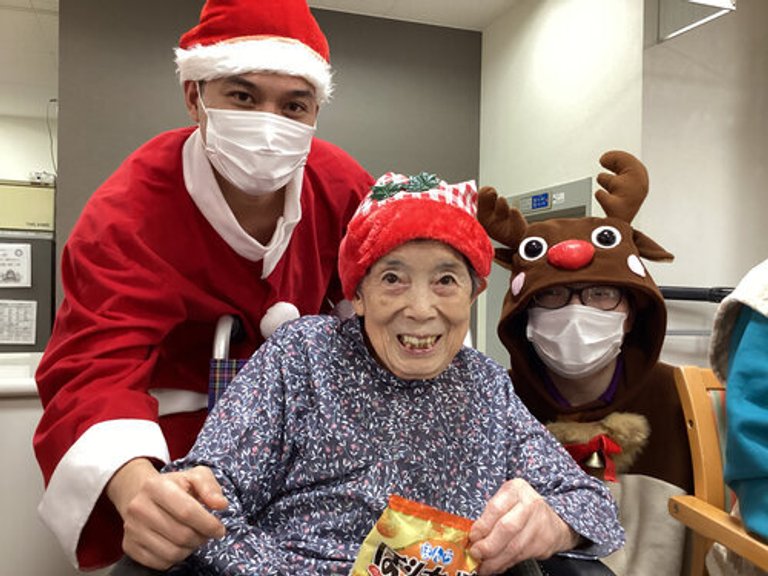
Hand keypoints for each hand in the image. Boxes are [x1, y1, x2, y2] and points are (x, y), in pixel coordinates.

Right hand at [106, 458, 227, 569]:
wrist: (141, 495)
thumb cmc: (174, 486)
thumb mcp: (195, 476)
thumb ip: (210, 487)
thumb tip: (221, 504)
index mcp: (155, 486)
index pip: (187, 511)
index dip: (208, 524)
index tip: (219, 529)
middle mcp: (139, 508)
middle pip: (181, 535)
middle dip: (201, 538)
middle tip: (207, 533)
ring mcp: (131, 529)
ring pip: (172, 552)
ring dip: (190, 549)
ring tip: (194, 538)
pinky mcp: (129, 546)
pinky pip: (160, 563)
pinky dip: (176, 558)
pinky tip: (180, 545)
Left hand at [468, 478, 578, 574]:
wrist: (553, 520)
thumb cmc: (522, 508)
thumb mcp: (505, 499)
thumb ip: (490, 514)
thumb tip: (473, 536)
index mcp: (516, 489)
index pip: (496, 508)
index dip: (482, 525)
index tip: (472, 537)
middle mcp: (530, 505)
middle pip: (507, 528)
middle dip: (488, 545)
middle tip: (475, 553)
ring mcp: (539, 525)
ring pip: (514, 548)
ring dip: (494, 560)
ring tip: (482, 566)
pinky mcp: (543, 544)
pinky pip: (520, 557)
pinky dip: (504, 564)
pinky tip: (495, 566)